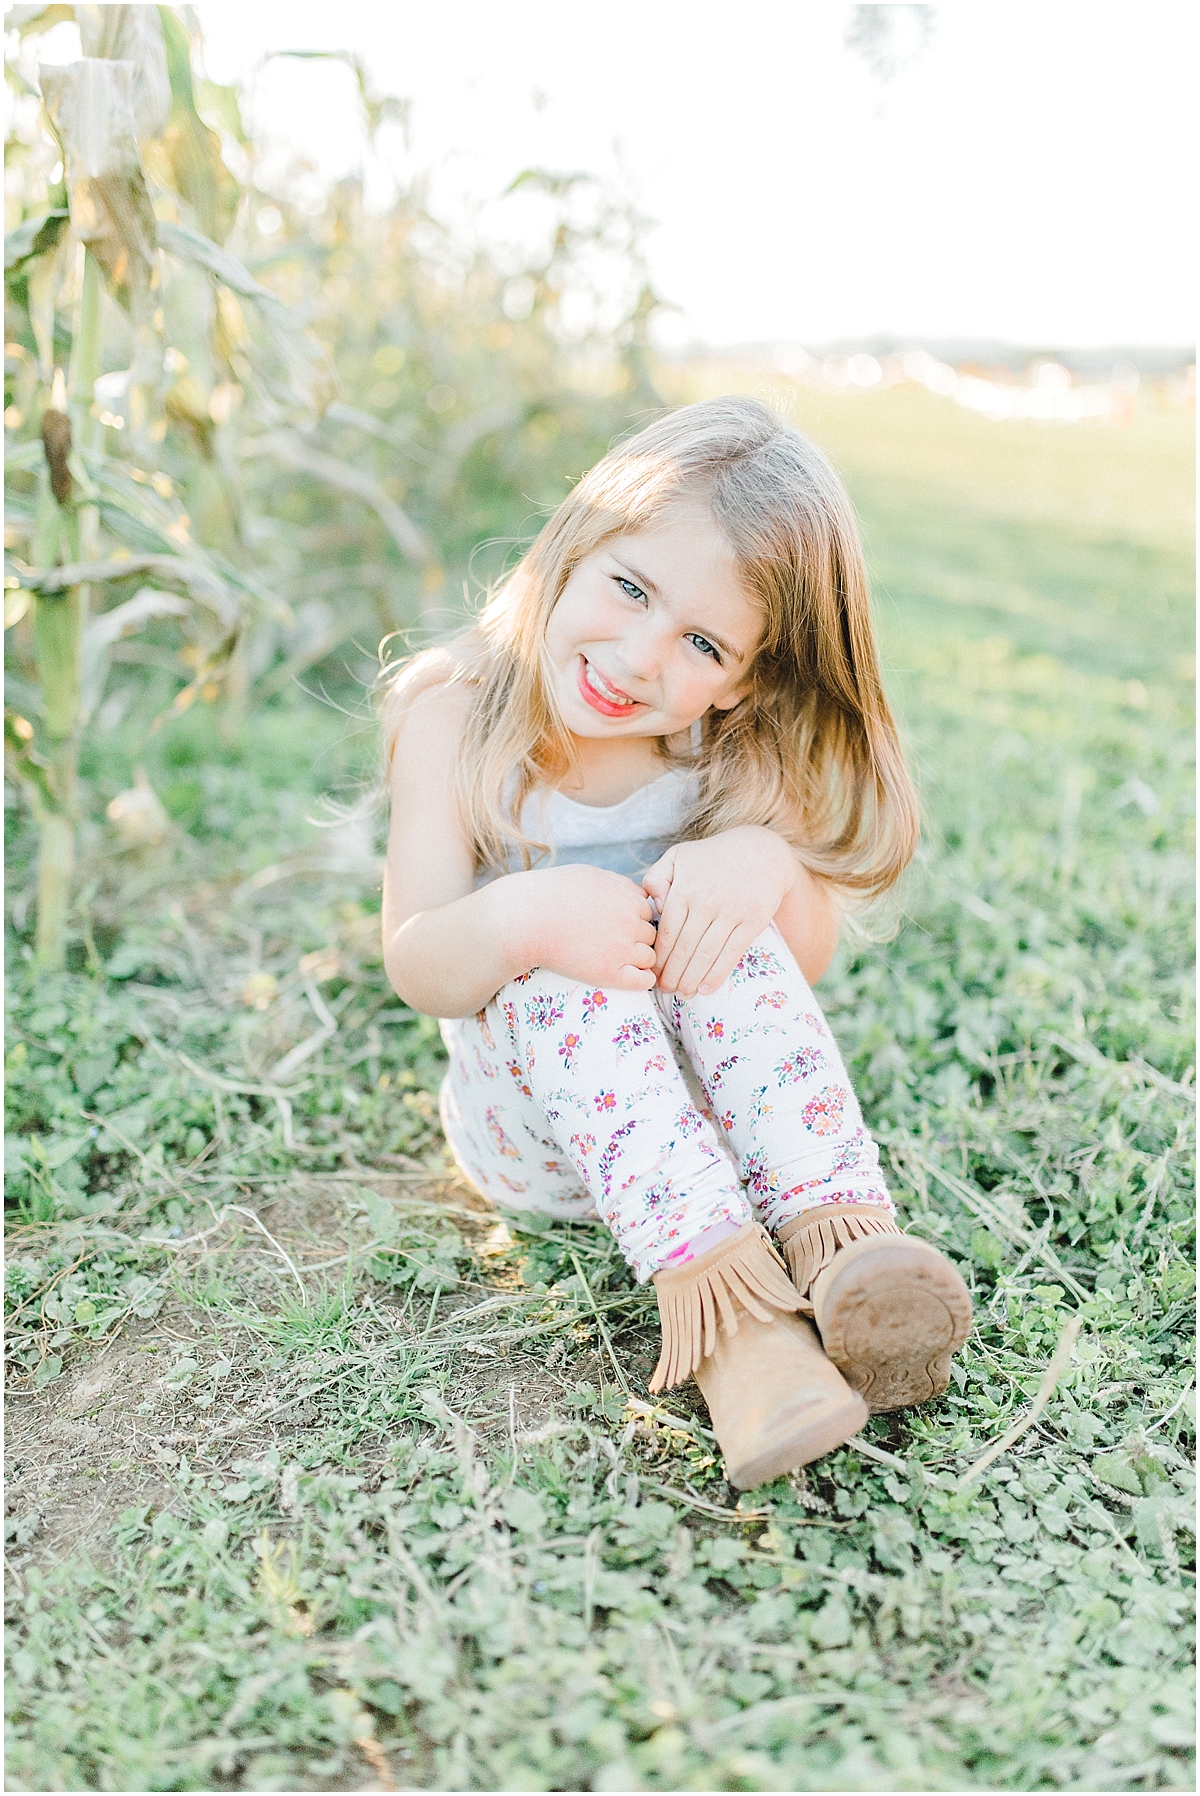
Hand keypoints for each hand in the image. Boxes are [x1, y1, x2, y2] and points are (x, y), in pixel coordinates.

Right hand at [504, 863, 658, 990]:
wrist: (527, 920)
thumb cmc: (553, 893)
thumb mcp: (592, 876)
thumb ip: (620, 884)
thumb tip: (641, 894)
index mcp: (628, 899)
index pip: (648, 913)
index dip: (634, 919)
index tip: (617, 924)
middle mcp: (630, 924)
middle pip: (651, 935)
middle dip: (637, 938)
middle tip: (614, 941)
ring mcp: (621, 950)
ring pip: (649, 957)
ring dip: (639, 958)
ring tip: (618, 958)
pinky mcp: (609, 973)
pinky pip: (643, 981)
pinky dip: (642, 979)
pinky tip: (631, 976)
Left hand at [642, 827, 795, 996]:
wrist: (760, 851)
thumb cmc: (712, 857)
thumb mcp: (677, 857)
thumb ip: (656, 878)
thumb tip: (654, 908)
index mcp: (684, 888)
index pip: (667, 933)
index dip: (659, 959)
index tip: (652, 975)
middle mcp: (706, 901)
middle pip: (684, 949)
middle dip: (672, 975)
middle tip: (665, 990)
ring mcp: (731, 911)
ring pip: (706, 955)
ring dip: (692, 980)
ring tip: (683, 993)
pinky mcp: (753, 920)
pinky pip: (732, 953)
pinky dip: (717, 974)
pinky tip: (706, 989)